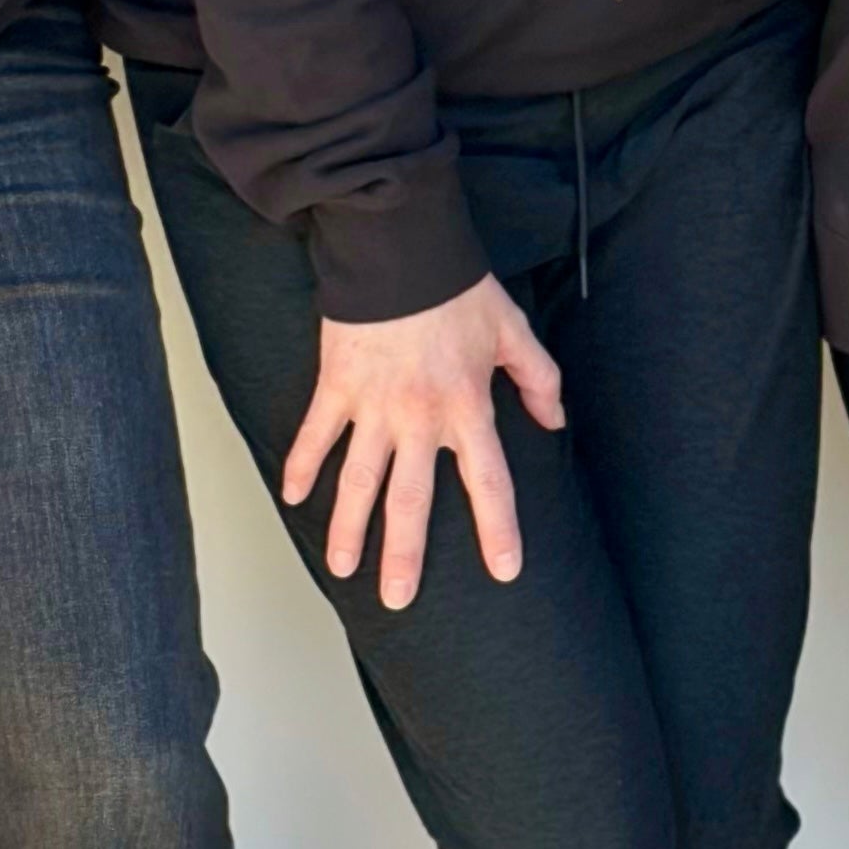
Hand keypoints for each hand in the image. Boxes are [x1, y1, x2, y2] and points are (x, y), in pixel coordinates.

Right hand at [290, 275, 564, 606]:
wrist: (399, 248)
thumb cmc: (458, 287)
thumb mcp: (513, 330)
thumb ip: (538, 378)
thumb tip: (555, 420)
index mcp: (468, 407)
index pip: (489, 482)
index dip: (498, 529)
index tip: (503, 571)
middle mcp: (419, 418)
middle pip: (411, 501)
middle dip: (404, 556)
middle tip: (399, 600)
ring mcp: (372, 406)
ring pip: (358, 481)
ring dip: (347, 528)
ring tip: (342, 570)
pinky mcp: (336, 386)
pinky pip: (316, 435)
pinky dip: (302, 465)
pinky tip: (292, 497)